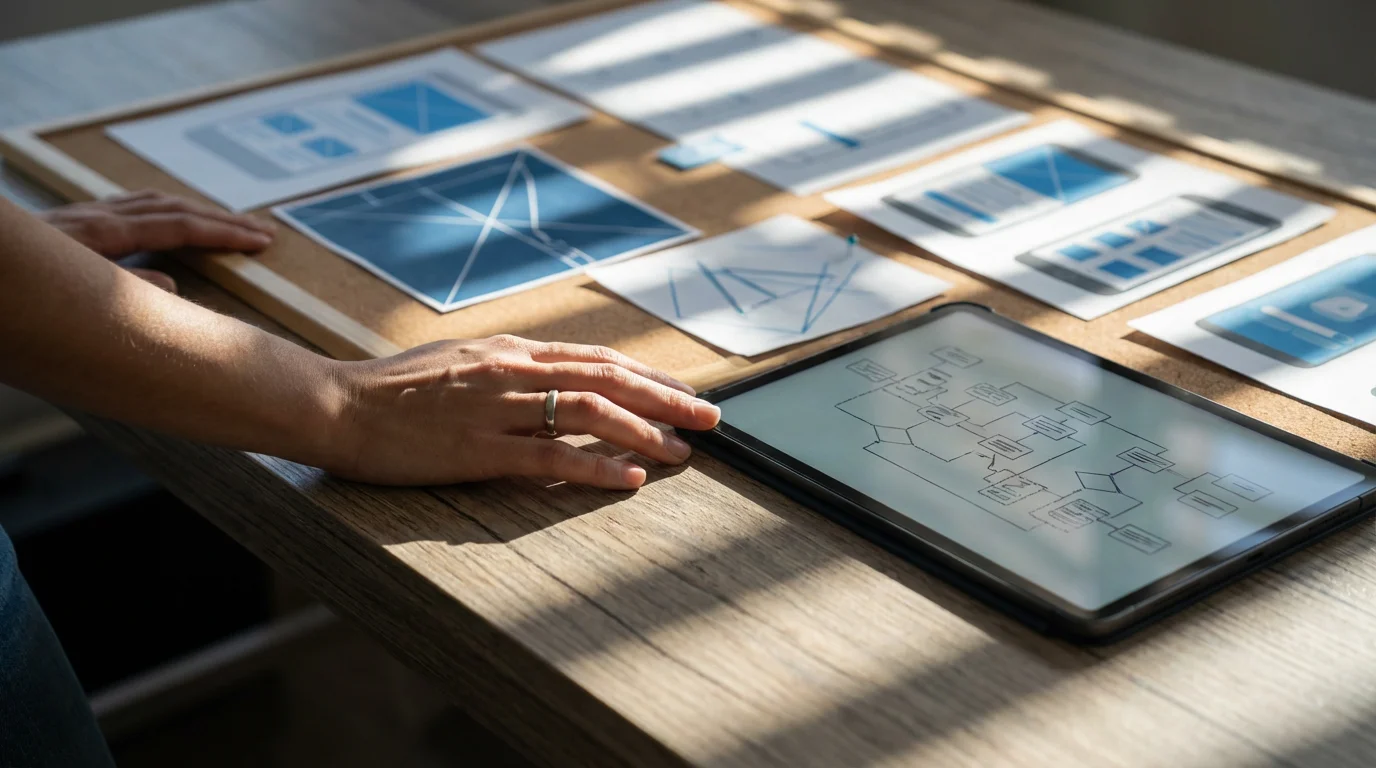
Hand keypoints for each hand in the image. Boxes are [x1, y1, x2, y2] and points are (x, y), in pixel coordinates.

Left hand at [39, 190, 275, 290]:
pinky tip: (159, 222)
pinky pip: (127, 207)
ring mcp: (78, 217)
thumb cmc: (12, 292)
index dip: (224, 234)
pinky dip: (160, 211)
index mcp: (101, 233)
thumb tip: (172, 289)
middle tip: (262, 232)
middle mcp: (93, 217)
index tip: (261, 242)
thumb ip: (125, 295)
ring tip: (223, 223)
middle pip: (173, 208)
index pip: (179, 227)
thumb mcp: (69, 300)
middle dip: (221, 220)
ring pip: (150, 202)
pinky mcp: (65, 225)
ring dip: (194, 211)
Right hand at [324, 335, 720, 488]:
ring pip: (590, 411)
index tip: (684, 391)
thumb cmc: (395, 389)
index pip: (598, 356)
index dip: (649, 374)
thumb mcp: (461, 361)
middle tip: (711, 418)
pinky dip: (598, 467)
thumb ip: (510, 368)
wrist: (336, 405)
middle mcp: (512, 369)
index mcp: (511, 349)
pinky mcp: (479, 447)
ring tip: (683, 452)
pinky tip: (630, 480)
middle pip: (609, 377)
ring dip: (645, 432)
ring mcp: (496, 406)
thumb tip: (554, 378)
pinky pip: (552, 456)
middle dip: (668, 398)